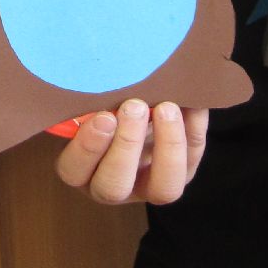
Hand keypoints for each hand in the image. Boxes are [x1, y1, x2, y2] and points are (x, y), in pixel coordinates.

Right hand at [54, 100, 208, 204]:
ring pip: (162, 188)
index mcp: (80, 168)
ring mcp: (149, 185)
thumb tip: (98, 79)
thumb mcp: (90, 101)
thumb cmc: (102, 101)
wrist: (135, 102)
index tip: (103, 116)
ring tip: (166, 108)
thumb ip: (88, 99)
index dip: (88, 147)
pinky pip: (191, 161)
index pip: (75, 170)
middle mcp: (112, 184)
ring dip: (167, 146)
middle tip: (135, 107)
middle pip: (114, 186)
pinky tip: (191, 104)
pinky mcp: (180, 175)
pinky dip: (193, 131)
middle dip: (126, 145)